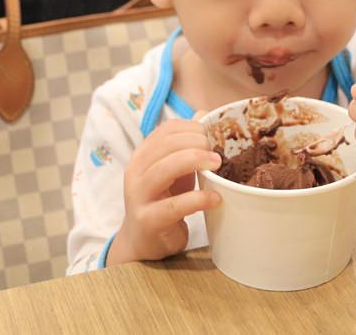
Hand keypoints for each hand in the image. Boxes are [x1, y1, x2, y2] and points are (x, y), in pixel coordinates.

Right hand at [108, 119, 221, 264]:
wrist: (142, 241)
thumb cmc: (163, 199)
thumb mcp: (175, 169)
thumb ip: (186, 145)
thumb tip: (205, 115)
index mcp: (143, 154)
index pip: (167, 130)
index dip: (193, 128)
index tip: (213, 137)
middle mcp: (136, 171)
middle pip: (166, 145)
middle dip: (196, 143)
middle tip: (219, 153)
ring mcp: (139, 196)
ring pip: (165, 169)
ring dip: (195, 161)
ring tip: (218, 166)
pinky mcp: (148, 220)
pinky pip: (174, 205)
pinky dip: (198, 199)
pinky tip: (216, 198)